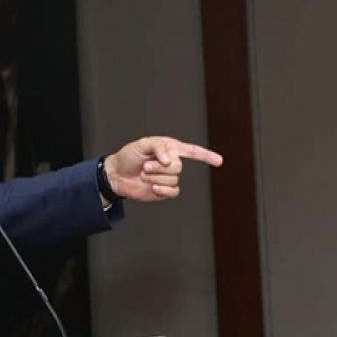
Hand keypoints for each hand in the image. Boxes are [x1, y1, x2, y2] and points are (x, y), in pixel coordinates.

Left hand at [104, 136, 222, 201]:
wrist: (117, 175)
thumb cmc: (128, 156)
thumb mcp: (142, 144)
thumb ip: (159, 146)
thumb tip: (170, 159)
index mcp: (170, 149)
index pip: (192, 151)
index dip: (206, 156)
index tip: (219, 161)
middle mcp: (171, 163)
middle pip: (178, 167)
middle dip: (159, 167)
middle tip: (145, 165)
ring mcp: (168, 177)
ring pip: (173, 179)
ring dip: (155, 177)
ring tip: (144, 174)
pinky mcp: (164, 190)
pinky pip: (173, 192)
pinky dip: (161, 189)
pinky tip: (151, 187)